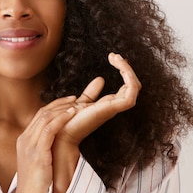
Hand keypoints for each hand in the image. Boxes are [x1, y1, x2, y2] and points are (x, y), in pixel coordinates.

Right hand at [11, 96, 77, 192]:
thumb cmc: (36, 189)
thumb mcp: (37, 165)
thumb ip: (43, 152)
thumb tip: (56, 148)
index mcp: (24, 141)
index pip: (39, 116)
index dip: (55, 107)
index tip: (70, 102)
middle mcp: (24, 140)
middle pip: (42, 113)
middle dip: (60, 103)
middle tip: (77, 98)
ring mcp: (29, 146)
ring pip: (46, 117)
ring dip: (63, 108)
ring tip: (78, 103)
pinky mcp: (37, 153)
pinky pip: (49, 129)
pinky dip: (62, 118)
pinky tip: (73, 114)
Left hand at [51, 53, 140, 192]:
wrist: (58, 136)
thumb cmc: (65, 122)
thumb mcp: (80, 102)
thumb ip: (90, 93)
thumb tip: (100, 79)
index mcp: (107, 105)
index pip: (125, 88)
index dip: (124, 72)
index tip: (113, 57)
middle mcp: (113, 107)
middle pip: (132, 87)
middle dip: (127, 69)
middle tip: (115, 56)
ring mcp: (113, 109)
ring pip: (134, 88)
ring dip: (128, 71)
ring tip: (116, 58)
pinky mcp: (111, 109)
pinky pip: (130, 94)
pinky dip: (128, 77)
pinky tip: (118, 65)